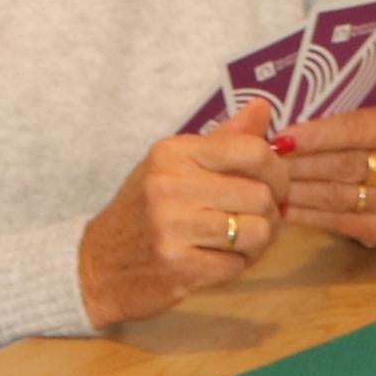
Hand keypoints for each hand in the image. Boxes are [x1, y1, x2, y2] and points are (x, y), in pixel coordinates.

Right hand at [78, 102, 280, 327]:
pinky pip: (237, 265)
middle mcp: (171, 185)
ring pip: (257, 232)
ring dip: (259, 242)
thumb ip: (223, 139)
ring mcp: (173, 228)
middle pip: (261, 195)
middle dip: (271, 212)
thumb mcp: (173, 165)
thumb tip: (264, 107)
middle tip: (261, 219)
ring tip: (241, 240)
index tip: (275, 185)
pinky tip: (219, 259)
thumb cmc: (143, 211)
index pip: (252, 151)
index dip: (278, 171)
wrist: (97, 266)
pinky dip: (237, 266)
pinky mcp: (179, 267)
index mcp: (173, 152)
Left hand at [269, 103, 375, 246]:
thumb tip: (282, 135)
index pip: (354, 129)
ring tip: (267, 188)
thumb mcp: (370, 113)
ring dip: (298, 193)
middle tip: (264, 166)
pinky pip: (343, 222)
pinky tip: (285, 211)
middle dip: (299, 165)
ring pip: (339, 196)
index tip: (280, 139)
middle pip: (345, 165)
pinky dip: (309, 217)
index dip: (314, 136)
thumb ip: (334, 119)